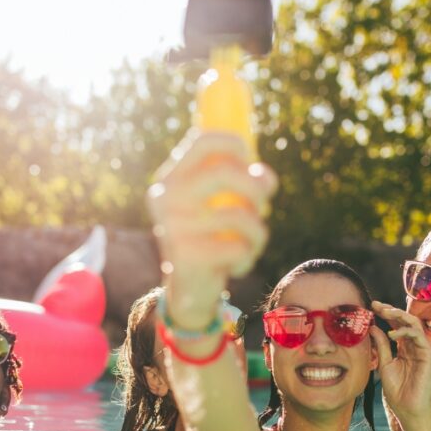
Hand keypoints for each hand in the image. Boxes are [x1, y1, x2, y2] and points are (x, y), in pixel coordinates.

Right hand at [147, 131, 275, 328]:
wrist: (189, 289)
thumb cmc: (212, 238)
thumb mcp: (224, 206)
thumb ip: (246, 183)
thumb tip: (265, 178)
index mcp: (170, 179)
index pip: (202, 141)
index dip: (235, 143)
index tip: (251, 160)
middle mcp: (166, 198)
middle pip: (225, 172)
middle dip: (256, 188)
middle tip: (264, 207)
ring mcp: (173, 227)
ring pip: (239, 215)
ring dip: (258, 231)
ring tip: (253, 243)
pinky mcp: (187, 256)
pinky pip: (238, 247)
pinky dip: (247, 257)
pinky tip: (236, 265)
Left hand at [370, 300, 430, 428]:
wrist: (408, 408)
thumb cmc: (398, 391)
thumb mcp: (384, 364)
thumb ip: (381, 346)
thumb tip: (373, 327)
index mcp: (404, 348)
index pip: (397, 325)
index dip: (386, 315)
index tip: (372, 307)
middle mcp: (414, 346)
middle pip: (405, 321)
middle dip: (391, 310)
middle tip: (377, 305)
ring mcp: (422, 349)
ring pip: (414, 324)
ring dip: (399, 315)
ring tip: (384, 312)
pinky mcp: (428, 355)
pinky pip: (418, 336)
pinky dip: (405, 331)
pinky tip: (392, 333)